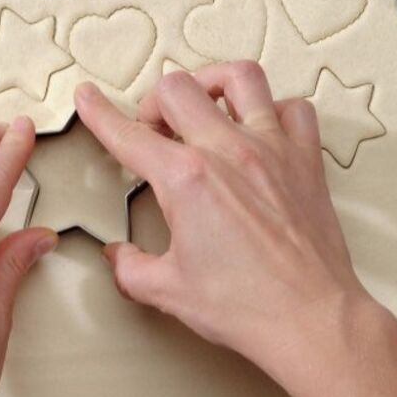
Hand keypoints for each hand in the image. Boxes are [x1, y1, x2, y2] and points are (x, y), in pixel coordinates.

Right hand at [74, 62, 382, 393]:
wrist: (308, 319)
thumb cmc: (245, 306)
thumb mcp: (168, 291)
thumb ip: (131, 268)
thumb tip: (118, 256)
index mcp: (186, 179)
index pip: (128, 134)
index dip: (99, 113)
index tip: (88, 98)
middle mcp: (228, 152)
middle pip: (178, 88)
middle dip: (153, 102)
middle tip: (152, 129)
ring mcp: (272, 150)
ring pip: (241, 77)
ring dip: (213, 83)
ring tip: (204, 103)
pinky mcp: (306, 162)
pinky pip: (294, 110)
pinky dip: (275, 110)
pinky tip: (262, 128)